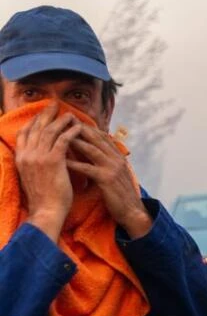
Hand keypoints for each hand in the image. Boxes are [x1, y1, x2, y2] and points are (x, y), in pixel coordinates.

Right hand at [15, 102, 82, 240]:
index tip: (42, 113)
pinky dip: (70, 132)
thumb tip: (41, 154)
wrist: (47, 211)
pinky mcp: (53, 161)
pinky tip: (78, 127)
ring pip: (49, 131)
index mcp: (21, 158)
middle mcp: (27, 155)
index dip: (34, 121)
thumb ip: (34, 162)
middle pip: (36, 128)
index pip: (25, 133)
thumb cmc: (44, 197)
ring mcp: (39, 157)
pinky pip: (62, 140)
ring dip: (60, 120)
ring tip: (70, 114)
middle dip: (46, 114)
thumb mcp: (32, 176)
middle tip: (55, 104)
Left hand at [65, 124, 151, 238]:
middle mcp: (117, 159)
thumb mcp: (116, 174)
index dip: (87, 127)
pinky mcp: (106, 179)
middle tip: (64, 121)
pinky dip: (75, 163)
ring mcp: (112, 168)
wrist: (132, 211)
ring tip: (60, 135)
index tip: (73, 121)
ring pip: (92, 149)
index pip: (102, 136)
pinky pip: (87, 168)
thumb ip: (107, 162)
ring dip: (75, 141)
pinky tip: (63, 161)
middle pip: (96, 139)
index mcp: (118, 157)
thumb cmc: (121, 194)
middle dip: (79, 129)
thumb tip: (94, 153)